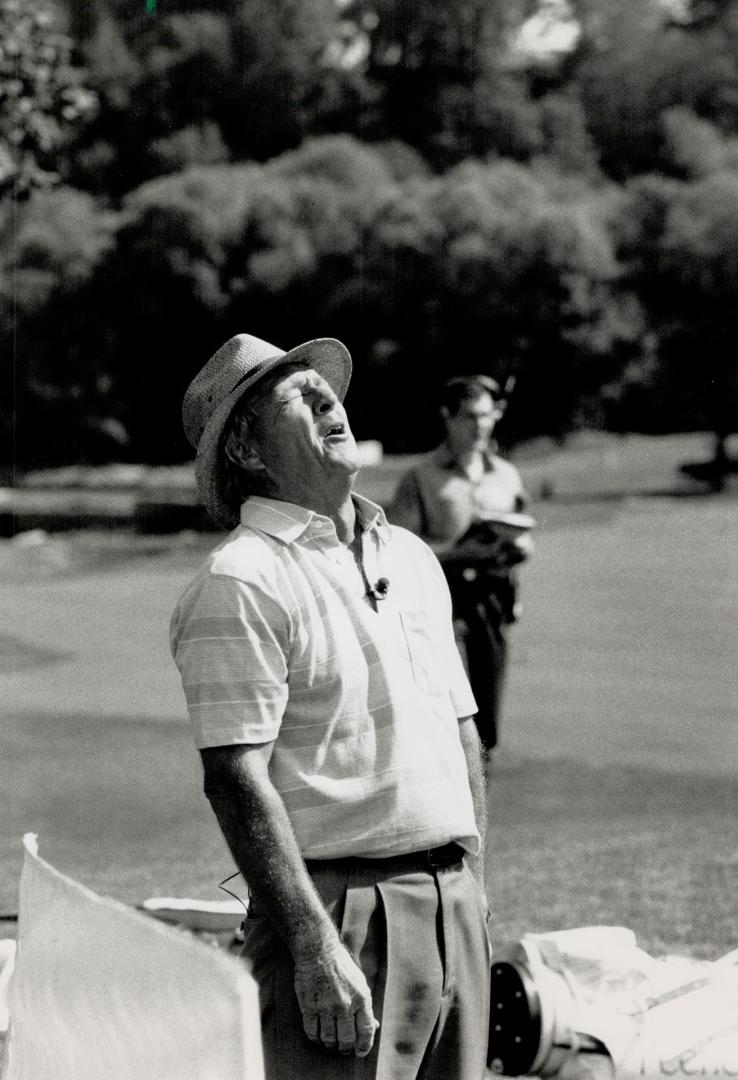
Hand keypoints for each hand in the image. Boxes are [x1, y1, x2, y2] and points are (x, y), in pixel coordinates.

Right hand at [293, 940, 378, 1056]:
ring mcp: (326, 1006)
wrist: (318, 950)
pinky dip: (315, 1038)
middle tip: (343, 1049)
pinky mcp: (309, 1006)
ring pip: (329, 1039)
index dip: (364, 1046)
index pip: (366, 1030)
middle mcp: (345, 1004)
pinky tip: (318, 1036)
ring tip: (331, 1044)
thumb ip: (365, 1006)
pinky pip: (312, 1032)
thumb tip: (374, 1026)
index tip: (360, 1051)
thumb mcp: (360, 982)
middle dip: (346, 1049)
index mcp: (361, 997)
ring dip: (330, 1045)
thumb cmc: (341, 966)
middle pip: (347, 1039)